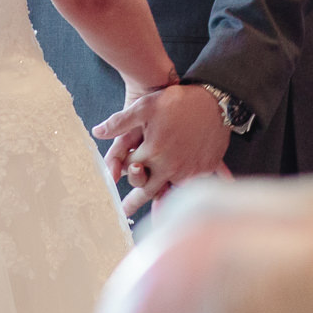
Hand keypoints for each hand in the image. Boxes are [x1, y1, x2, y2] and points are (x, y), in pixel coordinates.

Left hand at [93, 84, 232, 215]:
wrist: (216, 102)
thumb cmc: (178, 102)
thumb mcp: (145, 106)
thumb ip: (120, 121)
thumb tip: (97, 132)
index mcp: (152, 152)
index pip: (130, 169)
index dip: (123, 170)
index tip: (118, 177)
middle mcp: (169, 166)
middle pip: (147, 190)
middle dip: (134, 201)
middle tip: (125, 210)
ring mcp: (188, 170)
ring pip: (169, 191)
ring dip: (159, 201)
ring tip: (152, 211)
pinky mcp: (204, 170)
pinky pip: (191, 187)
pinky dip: (184, 193)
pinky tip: (182, 198)